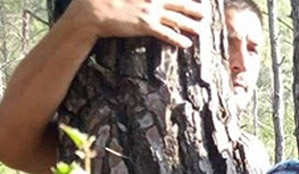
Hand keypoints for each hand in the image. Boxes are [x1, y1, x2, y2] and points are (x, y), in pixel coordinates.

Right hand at [68, 0, 205, 47]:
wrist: (94, 10)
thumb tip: (146, 0)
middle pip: (180, 3)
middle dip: (194, 8)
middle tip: (205, 12)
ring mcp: (150, 12)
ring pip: (177, 18)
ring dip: (191, 24)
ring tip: (201, 29)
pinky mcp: (145, 26)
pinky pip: (166, 33)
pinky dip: (178, 38)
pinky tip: (186, 44)